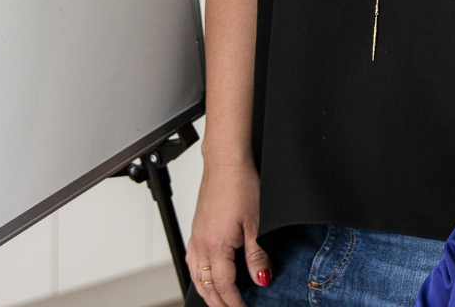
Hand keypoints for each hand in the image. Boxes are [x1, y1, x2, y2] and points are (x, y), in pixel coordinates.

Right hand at [186, 158, 269, 306]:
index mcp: (216, 246)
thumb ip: (257, 255)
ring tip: (220, 301)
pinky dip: (199, 275)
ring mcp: (196, 236)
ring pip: (196, 276)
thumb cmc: (241, 184)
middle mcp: (201, 244)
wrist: (226, 161)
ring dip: (207, 292)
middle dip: (220, 303)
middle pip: (207, 286)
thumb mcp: (256, 222)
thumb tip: (262, 279)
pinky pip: (192, 261)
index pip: (224, 286)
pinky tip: (206, 275)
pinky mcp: (196, 228)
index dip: (234, 303)